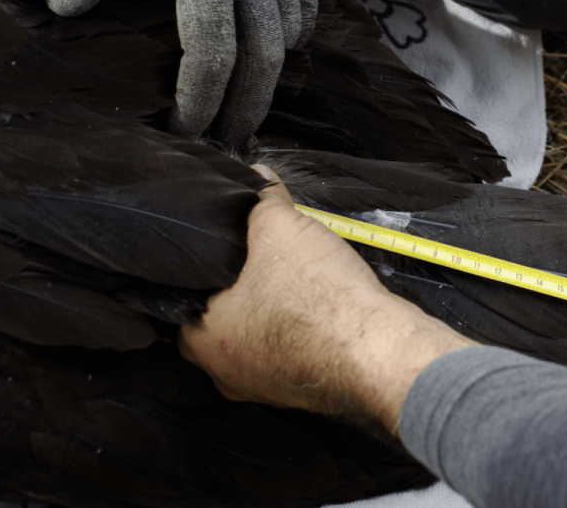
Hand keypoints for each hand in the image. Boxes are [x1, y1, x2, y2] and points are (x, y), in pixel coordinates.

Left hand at [46, 0, 318, 147]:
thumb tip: (64, 7)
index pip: (211, 54)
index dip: (200, 101)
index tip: (185, 131)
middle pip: (262, 62)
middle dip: (245, 110)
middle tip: (228, 144)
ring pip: (289, 38)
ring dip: (271, 79)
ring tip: (248, 105)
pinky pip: (306, 5)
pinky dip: (296, 36)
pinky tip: (279, 47)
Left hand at [179, 166, 475, 431]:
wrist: (377, 350)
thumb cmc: (317, 295)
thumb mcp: (282, 227)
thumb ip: (263, 200)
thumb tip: (259, 176)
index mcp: (197, 339)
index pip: (189, 291)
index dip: (213, 261)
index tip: (234, 243)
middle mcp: (222, 373)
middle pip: (224, 314)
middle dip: (245, 285)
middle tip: (268, 256)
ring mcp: (263, 389)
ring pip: (260, 335)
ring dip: (276, 310)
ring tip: (299, 278)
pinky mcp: (300, 391)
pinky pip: (292, 352)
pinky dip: (303, 331)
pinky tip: (322, 306)